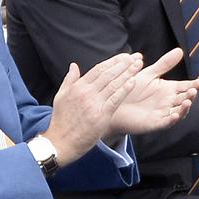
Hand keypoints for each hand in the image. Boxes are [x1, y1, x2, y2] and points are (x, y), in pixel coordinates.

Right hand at [44, 53, 142, 167]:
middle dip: (123, 64)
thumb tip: (74, 65)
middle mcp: (86, 92)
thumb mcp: (60, 96)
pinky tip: (133, 82)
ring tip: (138, 65)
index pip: (98, 69)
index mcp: (77, 87)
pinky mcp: (101, 115)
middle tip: (135, 57)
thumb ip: (69, 80)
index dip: (113, 61)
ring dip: (127, 73)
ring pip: (114, 84)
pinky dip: (124, 90)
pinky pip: (115, 100)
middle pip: (108, 74)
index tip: (124, 56)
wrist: (60, 142)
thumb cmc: (60, 120)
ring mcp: (94, 104)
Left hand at [107, 48, 198, 138]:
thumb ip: (164, 64)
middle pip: (184, 99)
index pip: (185, 87)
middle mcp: (168, 102)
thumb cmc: (132, 88)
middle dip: (190, 95)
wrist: (115, 102)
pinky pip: (165, 123)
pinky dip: (171, 120)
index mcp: (168, 89)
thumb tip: (180, 50)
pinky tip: (174, 114)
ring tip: (187, 101)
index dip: (194, 85)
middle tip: (194, 90)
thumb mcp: (149, 74)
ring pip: (178, 112)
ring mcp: (163, 113)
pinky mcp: (154, 123)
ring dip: (184, 108)